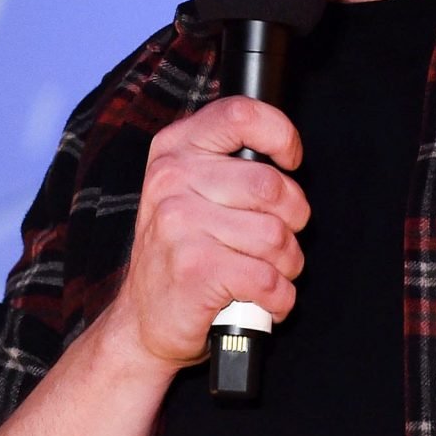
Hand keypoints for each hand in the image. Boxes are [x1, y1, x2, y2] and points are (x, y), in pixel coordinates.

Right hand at [110, 95, 310, 368]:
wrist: (142, 321)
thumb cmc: (180, 253)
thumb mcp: (188, 191)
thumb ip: (227, 163)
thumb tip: (286, 157)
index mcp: (174, 150)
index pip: (240, 114)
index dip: (281, 135)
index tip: (290, 162)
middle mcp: (171, 180)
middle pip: (273, 186)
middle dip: (293, 221)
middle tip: (276, 240)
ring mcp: (180, 225)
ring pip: (277, 237)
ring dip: (286, 266)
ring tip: (265, 273)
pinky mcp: (196, 270)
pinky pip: (270, 280)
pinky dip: (279, 298)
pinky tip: (261, 299)